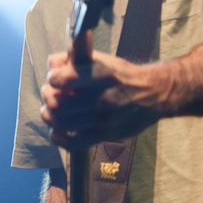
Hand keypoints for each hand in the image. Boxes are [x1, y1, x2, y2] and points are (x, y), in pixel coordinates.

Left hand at [40, 50, 167, 148]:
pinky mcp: (106, 135)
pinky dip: (59, 138)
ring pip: (62, 123)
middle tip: (50, 95)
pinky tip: (58, 130)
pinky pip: (73, 143)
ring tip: (52, 111)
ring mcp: (105, 119)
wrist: (155, 94)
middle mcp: (103, 97)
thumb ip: (75, 59)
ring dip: (49, 116)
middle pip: (58, 104)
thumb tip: (53, 64)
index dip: (53, 79)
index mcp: (102, 73)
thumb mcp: (103, 59)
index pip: (64, 79)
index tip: (55, 79)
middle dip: (48, 98)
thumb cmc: (123, 76)